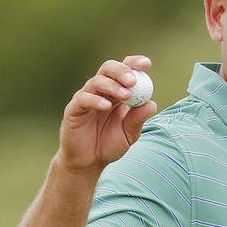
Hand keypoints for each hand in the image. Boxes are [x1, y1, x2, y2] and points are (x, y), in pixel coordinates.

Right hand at [56, 55, 156, 174]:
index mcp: (116, 94)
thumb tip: (152, 104)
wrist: (89, 163)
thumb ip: (138, 119)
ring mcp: (86, 98)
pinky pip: (83, 98)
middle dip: (122, 71)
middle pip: (108, 69)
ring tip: (125, 95)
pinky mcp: (74, 109)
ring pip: (96, 81)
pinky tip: (106, 106)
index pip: (124, 71)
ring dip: (112, 85)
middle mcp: (100, 92)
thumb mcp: (129, 134)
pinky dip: (95, 100)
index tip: (147, 64)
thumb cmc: (109, 146)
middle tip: (133, 80)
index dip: (134, 64)